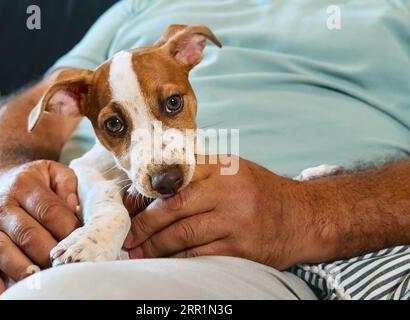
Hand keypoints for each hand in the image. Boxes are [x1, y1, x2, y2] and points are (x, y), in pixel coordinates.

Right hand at [0, 160, 80, 298]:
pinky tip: (0, 292)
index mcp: (25, 186)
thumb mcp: (53, 172)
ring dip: (21, 267)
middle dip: (48, 251)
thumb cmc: (35, 181)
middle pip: (28, 234)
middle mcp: (4, 207)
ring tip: (38, 277)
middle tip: (65, 264)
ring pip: (4, 250)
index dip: (67, 228)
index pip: (49, 211)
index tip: (81, 241)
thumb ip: (68, 183)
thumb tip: (75, 206)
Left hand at [123, 156, 311, 269]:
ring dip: (155, 247)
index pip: (174, 178)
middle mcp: (229, 191)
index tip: (128, 208)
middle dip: (144, 225)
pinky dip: (178, 260)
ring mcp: (237, 220)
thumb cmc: (260, 191)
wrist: (304, 216)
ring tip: (138, 253)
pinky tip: (164, 261)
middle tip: (127, 237)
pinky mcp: (243, 247)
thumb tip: (155, 187)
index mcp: (222, 168)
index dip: (147, 195)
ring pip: (184, 234)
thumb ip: (200, 172)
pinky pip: (201, 255)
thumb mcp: (234, 170)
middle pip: (174, 208)